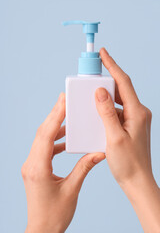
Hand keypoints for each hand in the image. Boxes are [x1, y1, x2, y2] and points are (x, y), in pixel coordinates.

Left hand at [21, 93, 104, 232]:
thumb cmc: (54, 215)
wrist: (42, 230)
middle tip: (64, 100)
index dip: (55, 116)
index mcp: (38, 168)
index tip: (63, 101)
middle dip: (53, 115)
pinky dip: (55, 141)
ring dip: (54, 127)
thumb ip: (84, 167)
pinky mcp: (35, 168)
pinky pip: (44, 148)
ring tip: (67, 116)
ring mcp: (31, 165)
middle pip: (41, 133)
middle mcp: (31, 164)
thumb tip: (99, 153)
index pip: (45, 135)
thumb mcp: (72, 189)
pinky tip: (65, 140)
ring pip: (41, 139)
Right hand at [95, 48, 159, 232]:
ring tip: (92, 95)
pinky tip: (97, 114)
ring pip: (118, 101)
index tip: (104, 53)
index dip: (113, 65)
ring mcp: (135, 119)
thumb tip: (99, 92)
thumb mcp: (114, 138)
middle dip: (107, 79)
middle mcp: (138, 112)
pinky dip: (107, 109)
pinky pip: (117, 111)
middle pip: (121, 89)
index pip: (123, 82)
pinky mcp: (130, 126)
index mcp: (137, 112)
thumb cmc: (128, 163)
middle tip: (92, 74)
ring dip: (105, 96)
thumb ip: (107, 113)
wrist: (137, 181)